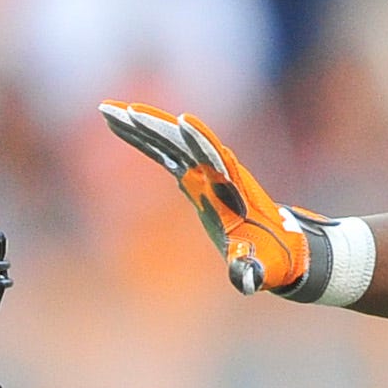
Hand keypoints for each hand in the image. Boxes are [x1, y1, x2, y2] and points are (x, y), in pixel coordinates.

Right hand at [99, 102, 317, 297]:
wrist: (279, 249)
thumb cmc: (271, 261)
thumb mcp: (262, 269)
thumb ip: (251, 270)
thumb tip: (247, 278)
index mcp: (235, 189)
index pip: (216, 158)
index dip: (201, 141)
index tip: (183, 121)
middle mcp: (219, 173)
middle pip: (186, 142)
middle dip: (159, 126)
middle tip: (128, 111)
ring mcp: (205, 172)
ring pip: (171, 141)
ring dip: (142, 125)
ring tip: (108, 110)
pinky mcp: (193, 177)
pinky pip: (164, 152)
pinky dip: (143, 138)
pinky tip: (118, 124)